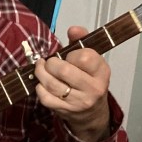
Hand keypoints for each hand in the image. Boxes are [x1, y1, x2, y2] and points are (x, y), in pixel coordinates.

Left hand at [34, 25, 111, 141]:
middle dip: (51, 63)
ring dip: (41, 73)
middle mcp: (93, 88)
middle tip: (50, 62)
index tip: (69, 56)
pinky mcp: (65, 111)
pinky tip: (42, 83)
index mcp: (101, 72)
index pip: (84, 57)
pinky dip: (40, 88)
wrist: (92, 112)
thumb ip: (81, 41)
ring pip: (52, 84)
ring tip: (41, 68)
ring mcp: (79, 102)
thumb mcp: (91, 59)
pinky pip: (46, 98)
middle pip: (64, 71)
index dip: (72, 54)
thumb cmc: (89, 79)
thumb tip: (73, 29)